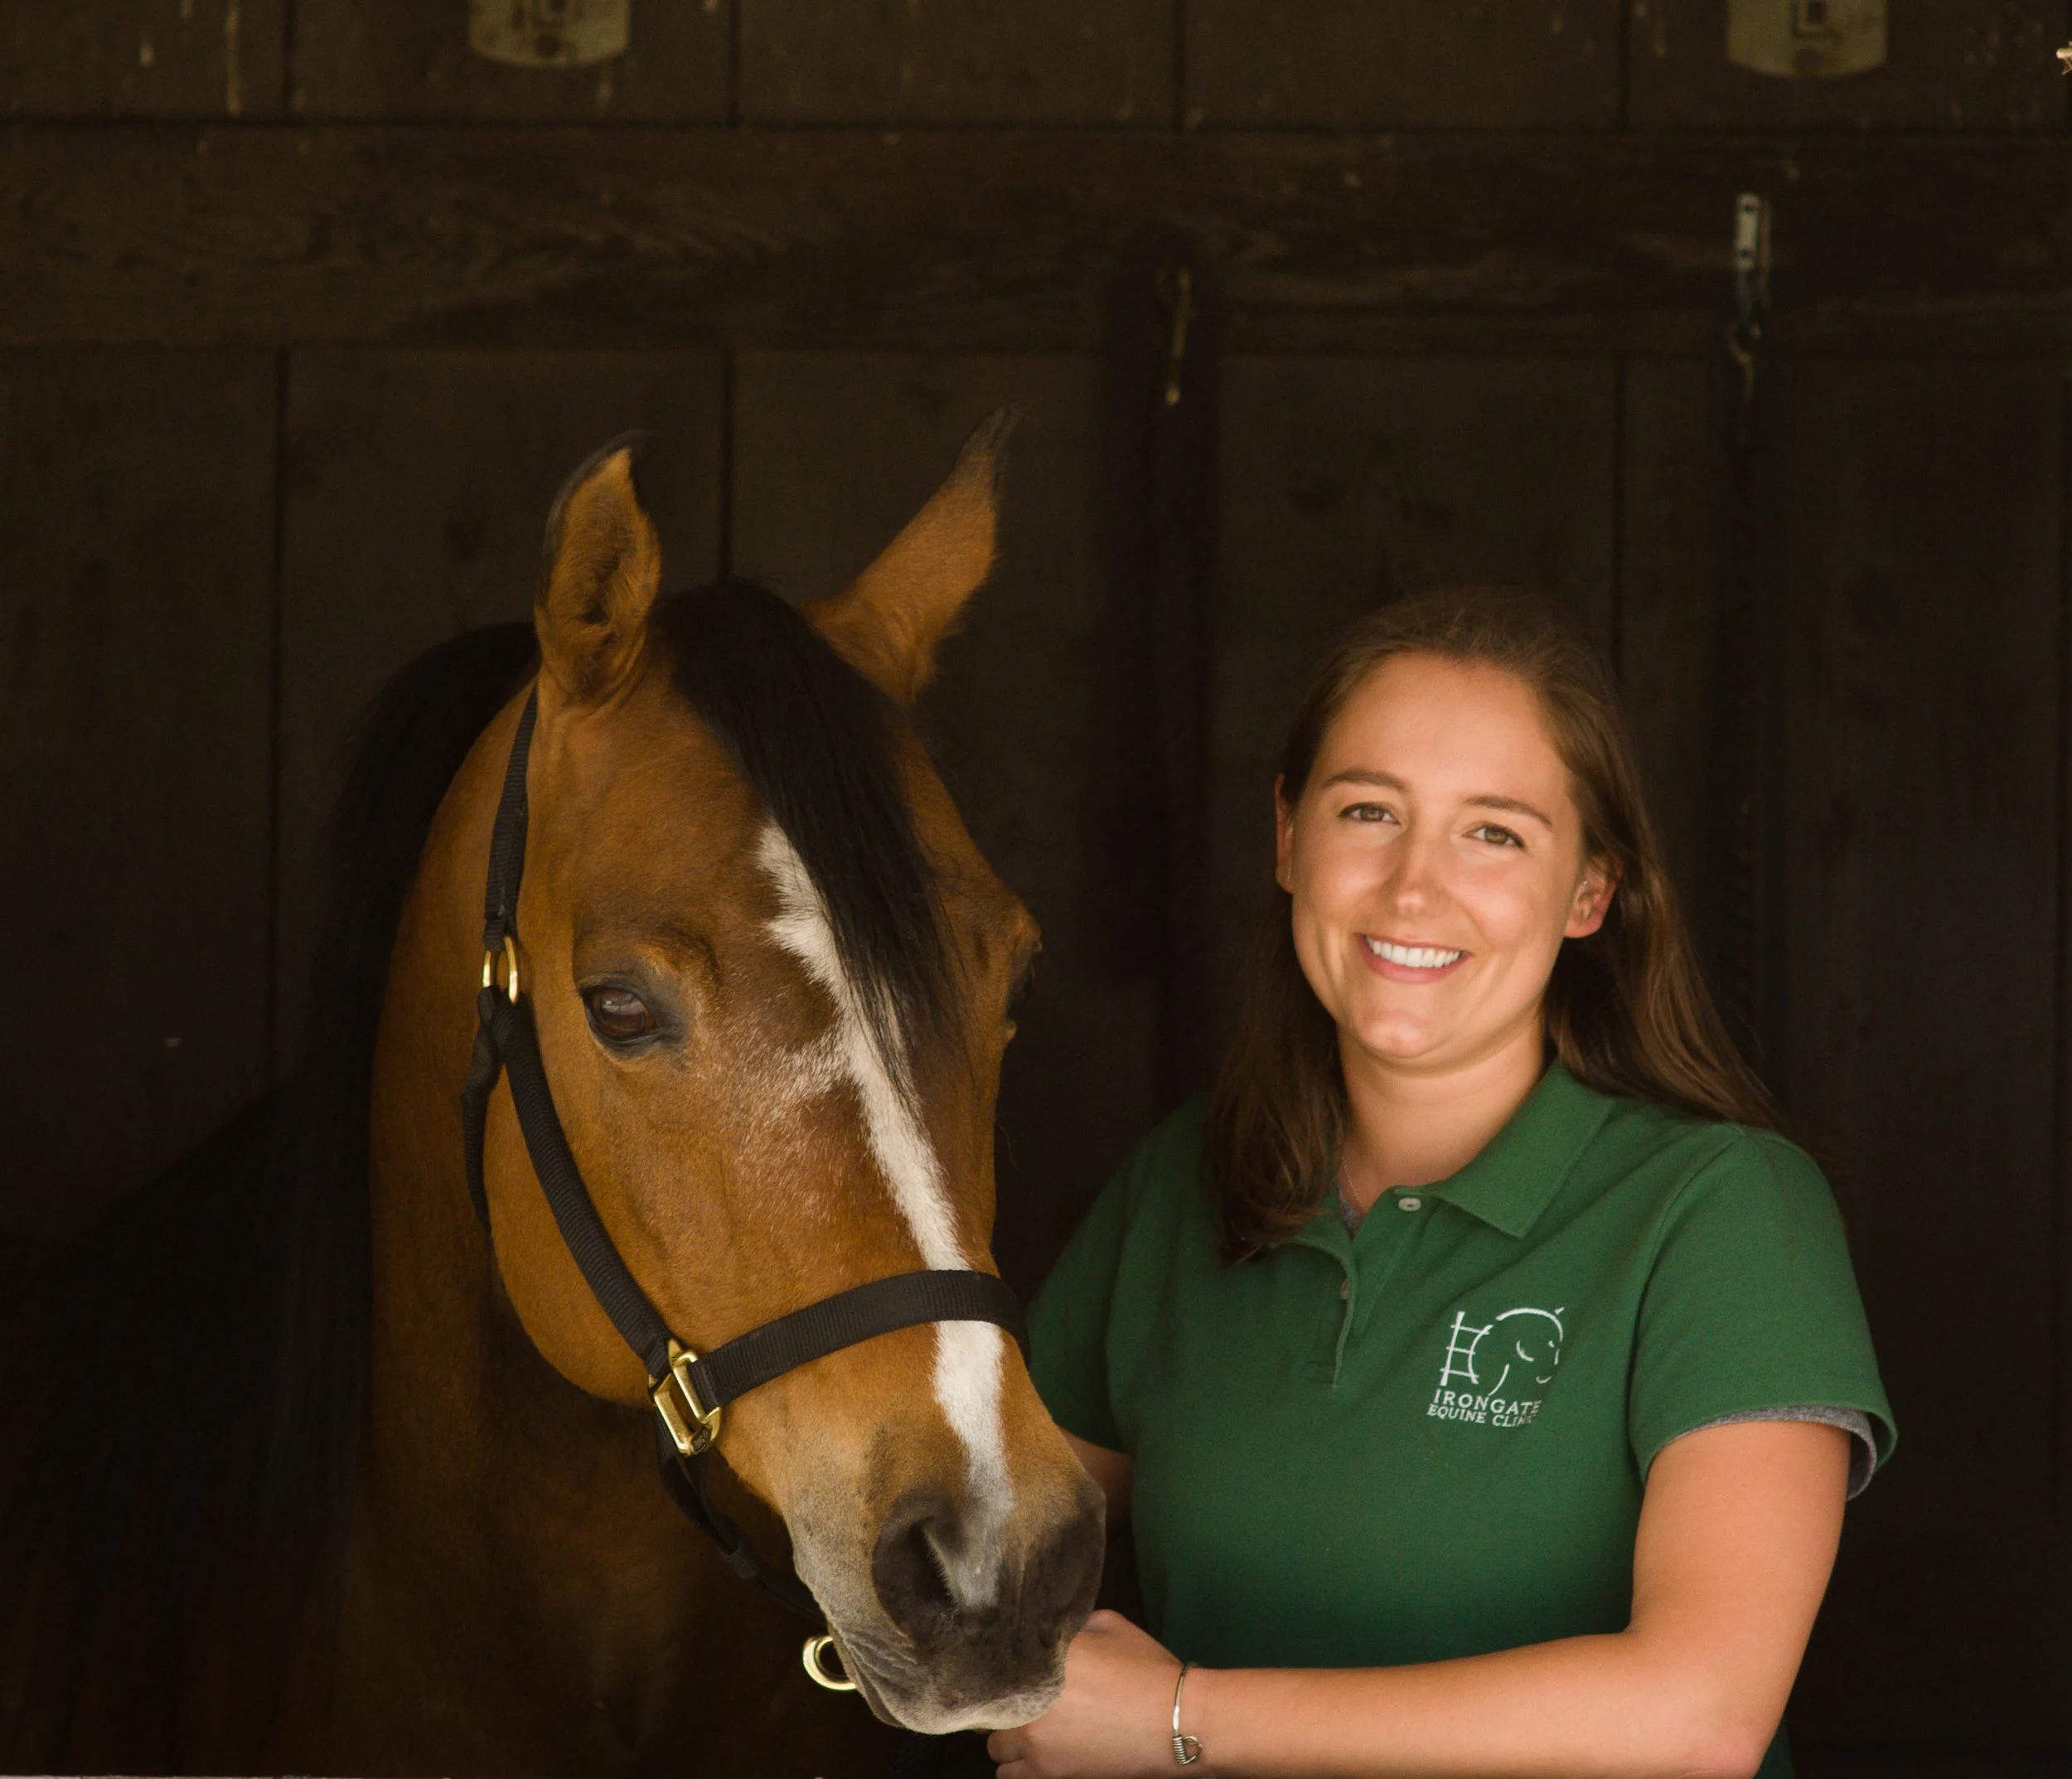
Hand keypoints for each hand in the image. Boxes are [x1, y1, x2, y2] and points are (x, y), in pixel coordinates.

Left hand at [986, 1609, 1184, 1778]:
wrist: (1176, 1721)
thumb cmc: (1146, 1669)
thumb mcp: (1108, 1625)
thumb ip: (1071, 1626)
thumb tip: (1054, 1632)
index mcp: (1040, 1659)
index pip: (995, 1662)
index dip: (1002, 1669)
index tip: (1014, 1672)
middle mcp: (1028, 1701)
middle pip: (990, 1710)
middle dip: (1005, 1707)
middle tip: (1026, 1703)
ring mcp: (1036, 1743)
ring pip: (997, 1751)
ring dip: (1010, 1742)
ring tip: (1032, 1734)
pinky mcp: (1050, 1774)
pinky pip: (1012, 1777)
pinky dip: (1021, 1769)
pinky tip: (1041, 1756)